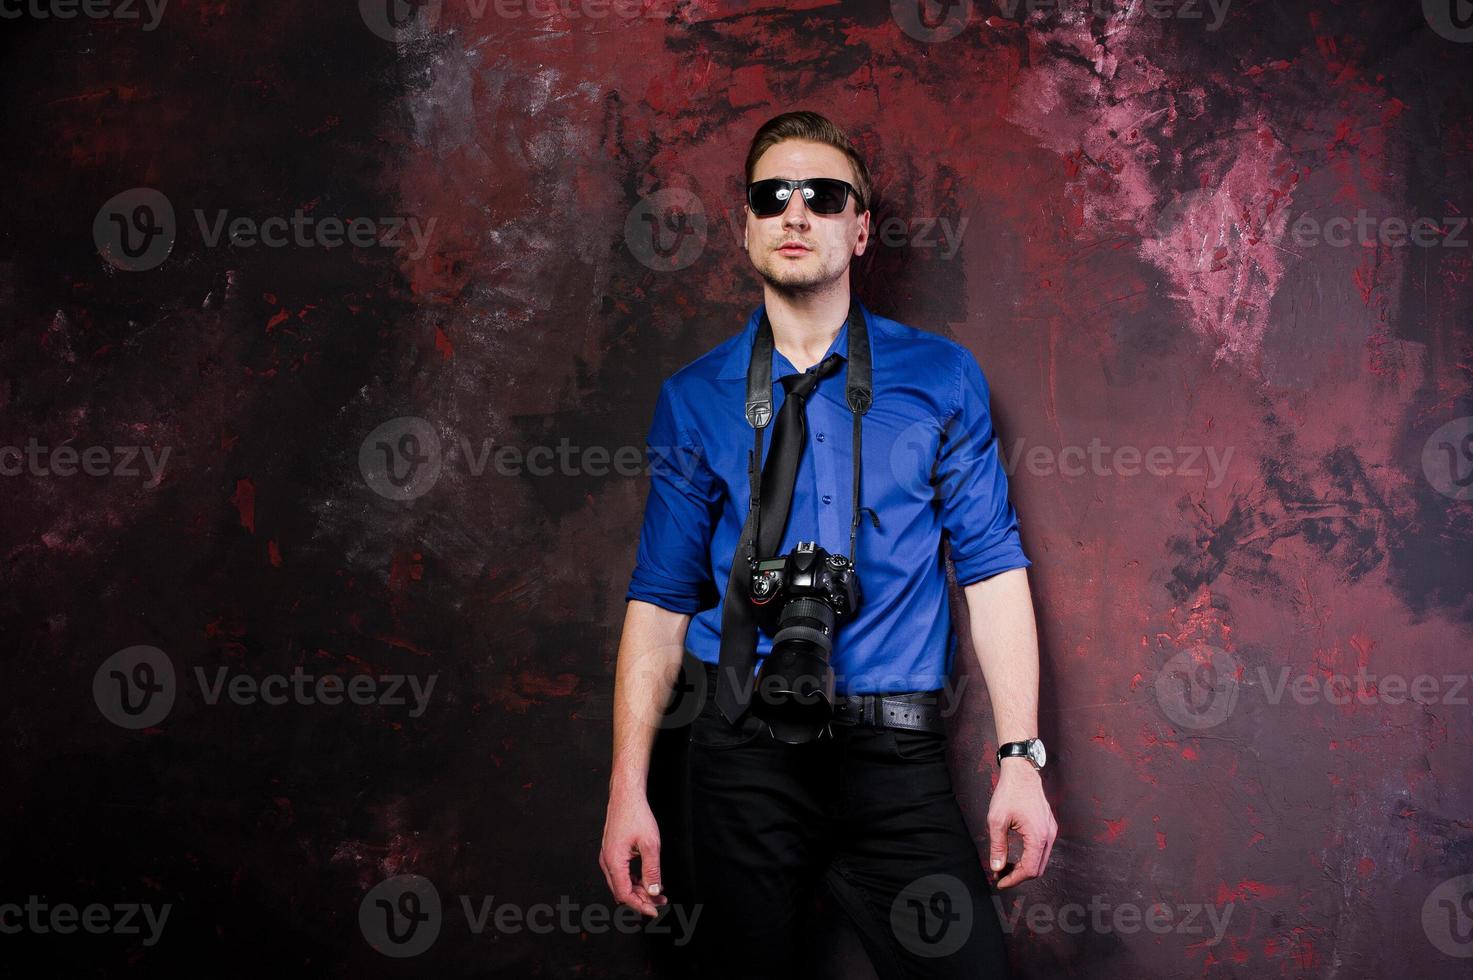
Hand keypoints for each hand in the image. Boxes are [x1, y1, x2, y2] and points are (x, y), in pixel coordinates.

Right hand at [599, 788, 668, 916]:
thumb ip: (652, 870)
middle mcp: (607, 861)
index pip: (624, 894)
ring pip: (622, 883)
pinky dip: (635, 880)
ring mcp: (608, 857)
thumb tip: (653, 892)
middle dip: (641, 900)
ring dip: (639, 890)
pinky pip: (621, 873)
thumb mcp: (650, 844)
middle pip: (622, 891)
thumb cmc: (636, 815)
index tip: (655, 911)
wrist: (626, 795)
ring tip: (659, 892)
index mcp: (613, 861)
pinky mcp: (612, 852)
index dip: (640, 906)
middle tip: (661, 902)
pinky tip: (648, 880)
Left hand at [986, 760, 1056, 888]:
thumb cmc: (1009, 793)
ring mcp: (1051, 831)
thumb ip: (997, 846)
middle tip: (1000, 875)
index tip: (999, 882)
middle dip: (1019, 875)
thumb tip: (996, 867)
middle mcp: (1049, 836)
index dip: (1014, 880)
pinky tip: (1015, 855)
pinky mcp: (1049, 826)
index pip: (1029, 869)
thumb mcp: (997, 820)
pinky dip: (1029, 856)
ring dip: (1024, 867)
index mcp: (1038, 836)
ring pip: (1041, 860)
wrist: (1022, 772)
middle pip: (1037, 868)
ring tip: (1005, 866)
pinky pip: (1042, 849)